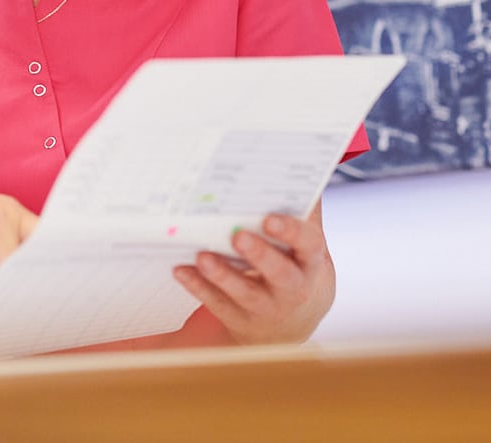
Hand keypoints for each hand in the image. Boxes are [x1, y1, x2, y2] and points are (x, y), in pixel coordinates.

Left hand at [172, 201, 334, 344]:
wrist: (291, 322)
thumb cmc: (294, 265)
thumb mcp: (305, 244)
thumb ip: (302, 211)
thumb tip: (298, 168)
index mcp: (309, 261)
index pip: (308, 245)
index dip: (291, 232)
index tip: (270, 219)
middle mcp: (292, 287)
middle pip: (279, 273)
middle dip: (259, 255)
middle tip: (237, 236)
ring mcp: (266, 306)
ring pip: (245, 293)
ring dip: (222, 275)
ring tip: (202, 256)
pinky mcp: (240, 317)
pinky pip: (217, 303)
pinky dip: (198, 286)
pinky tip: (181, 269)